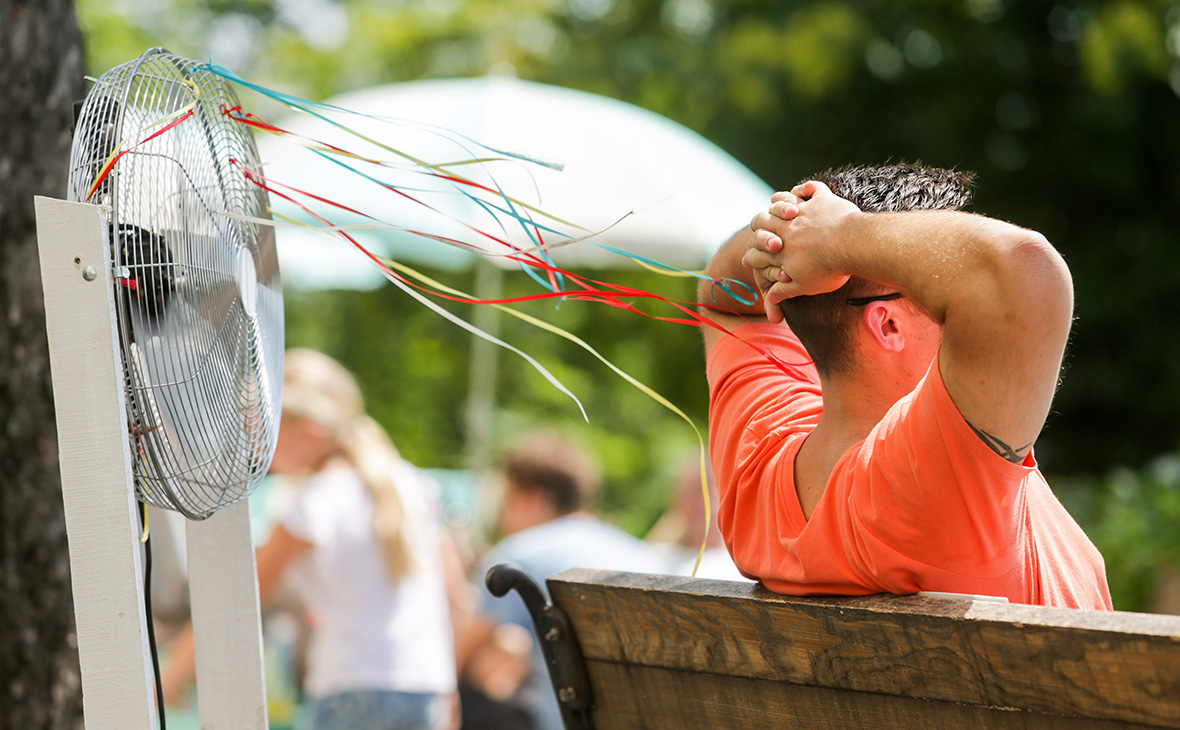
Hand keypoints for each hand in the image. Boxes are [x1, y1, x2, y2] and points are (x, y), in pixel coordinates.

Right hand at [744, 181, 859, 303]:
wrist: (851, 246)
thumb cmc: (828, 269)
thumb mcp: (804, 286)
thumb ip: (784, 291)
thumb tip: (771, 299)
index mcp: (778, 250)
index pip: (755, 252)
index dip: (751, 257)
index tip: (749, 259)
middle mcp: (785, 227)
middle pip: (761, 221)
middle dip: (759, 226)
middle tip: (763, 227)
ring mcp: (804, 211)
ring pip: (782, 200)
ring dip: (780, 202)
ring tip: (784, 208)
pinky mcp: (823, 200)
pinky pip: (813, 188)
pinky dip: (808, 188)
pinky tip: (807, 190)